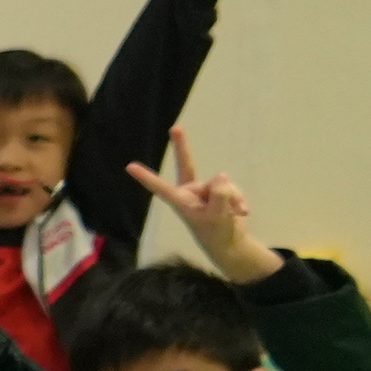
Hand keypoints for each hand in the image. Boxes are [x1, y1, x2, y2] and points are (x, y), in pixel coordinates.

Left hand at [124, 126, 278, 282]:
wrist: (230, 242)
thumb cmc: (216, 232)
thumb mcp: (218, 217)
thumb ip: (220, 196)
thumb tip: (222, 175)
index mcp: (180, 201)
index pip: (161, 187)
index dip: (146, 177)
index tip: (129, 167)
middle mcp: (189, 191)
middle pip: (188, 165)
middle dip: (181, 146)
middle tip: (175, 128)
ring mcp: (204, 188)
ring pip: (221, 182)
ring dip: (232, 198)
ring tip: (231, 213)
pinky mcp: (219, 188)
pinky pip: (232, 187)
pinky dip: (239, 199)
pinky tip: (241, 211)